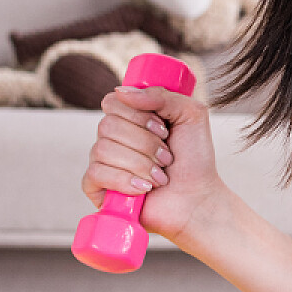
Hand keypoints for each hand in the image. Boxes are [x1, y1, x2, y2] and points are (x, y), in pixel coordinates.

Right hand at [81, 83, 226, 241]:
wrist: (198, 199)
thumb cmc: (195, 159)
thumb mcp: (190, 114)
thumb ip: (163, 95)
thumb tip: (121, 91)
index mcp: (130, 118)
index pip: (112, 102)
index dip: (139, 116)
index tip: (164, 129)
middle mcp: (112, 138)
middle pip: (107, 125)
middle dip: (146, 143)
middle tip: (167, 157)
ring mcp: (103, 162)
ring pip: (103, 150)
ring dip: (141, 164)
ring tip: (160, 176)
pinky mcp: (98, 188)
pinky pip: (94, 174)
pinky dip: (124, 181)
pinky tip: (144, 189)